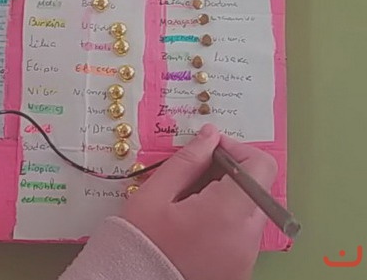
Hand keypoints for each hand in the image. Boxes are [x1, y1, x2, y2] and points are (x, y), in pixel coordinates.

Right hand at [123, 124, 277, 279]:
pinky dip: (225, 222)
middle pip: (257, 188)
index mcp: (227, 212)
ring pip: (250, 212)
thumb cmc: (141, 242)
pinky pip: (243, 235)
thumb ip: (187, 161)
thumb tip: (209, 136)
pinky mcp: (240, 269)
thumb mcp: (155, 193)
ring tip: (189, 203)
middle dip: (230, 174)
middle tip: (195, 176)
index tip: (212, 150)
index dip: (237, 149)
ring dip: (227, 199)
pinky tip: (194, 225)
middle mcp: (246, 236)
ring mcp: (246, 257)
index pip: (261, 166)